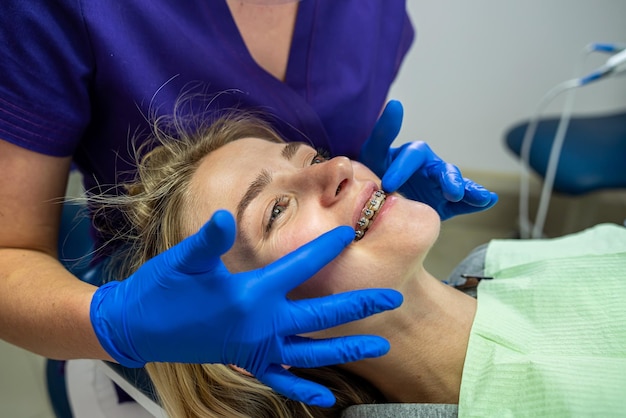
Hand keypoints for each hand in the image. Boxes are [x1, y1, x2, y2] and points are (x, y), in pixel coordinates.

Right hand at [90, 210, 402, 406]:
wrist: (137, 327)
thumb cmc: (161, 289)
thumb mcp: (184, 259)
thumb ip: (208, 239)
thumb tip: (224, 216)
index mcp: (250, 294)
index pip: (299, 267)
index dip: (326, 249)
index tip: (351, 235)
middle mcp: (261, 325)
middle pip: (320, 316)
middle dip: (359, 306)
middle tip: (393, 299)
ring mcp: (256, 347)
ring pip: (311, 352)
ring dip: (347, 349)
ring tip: (380, 347)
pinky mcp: (245, 361)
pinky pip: (281, 380)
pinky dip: (304, 389)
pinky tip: (326, 398)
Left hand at [360, 100, 497, 219]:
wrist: (379, 201)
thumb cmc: (376, 171)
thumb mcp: (373, 153)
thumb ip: (383, 132)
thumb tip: (395, 102)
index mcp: (414, 155)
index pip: (412, 157)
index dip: (401, 169)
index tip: (388, 184)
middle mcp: (432, 168)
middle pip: (444, 170)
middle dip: (450, 180)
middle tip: (452, 192)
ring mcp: (441, 187)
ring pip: (458, 185)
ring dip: (469, 189)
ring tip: (479, 196)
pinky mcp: (447, 206)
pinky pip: (464, 204)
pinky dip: (477, 202)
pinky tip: (489, 200)